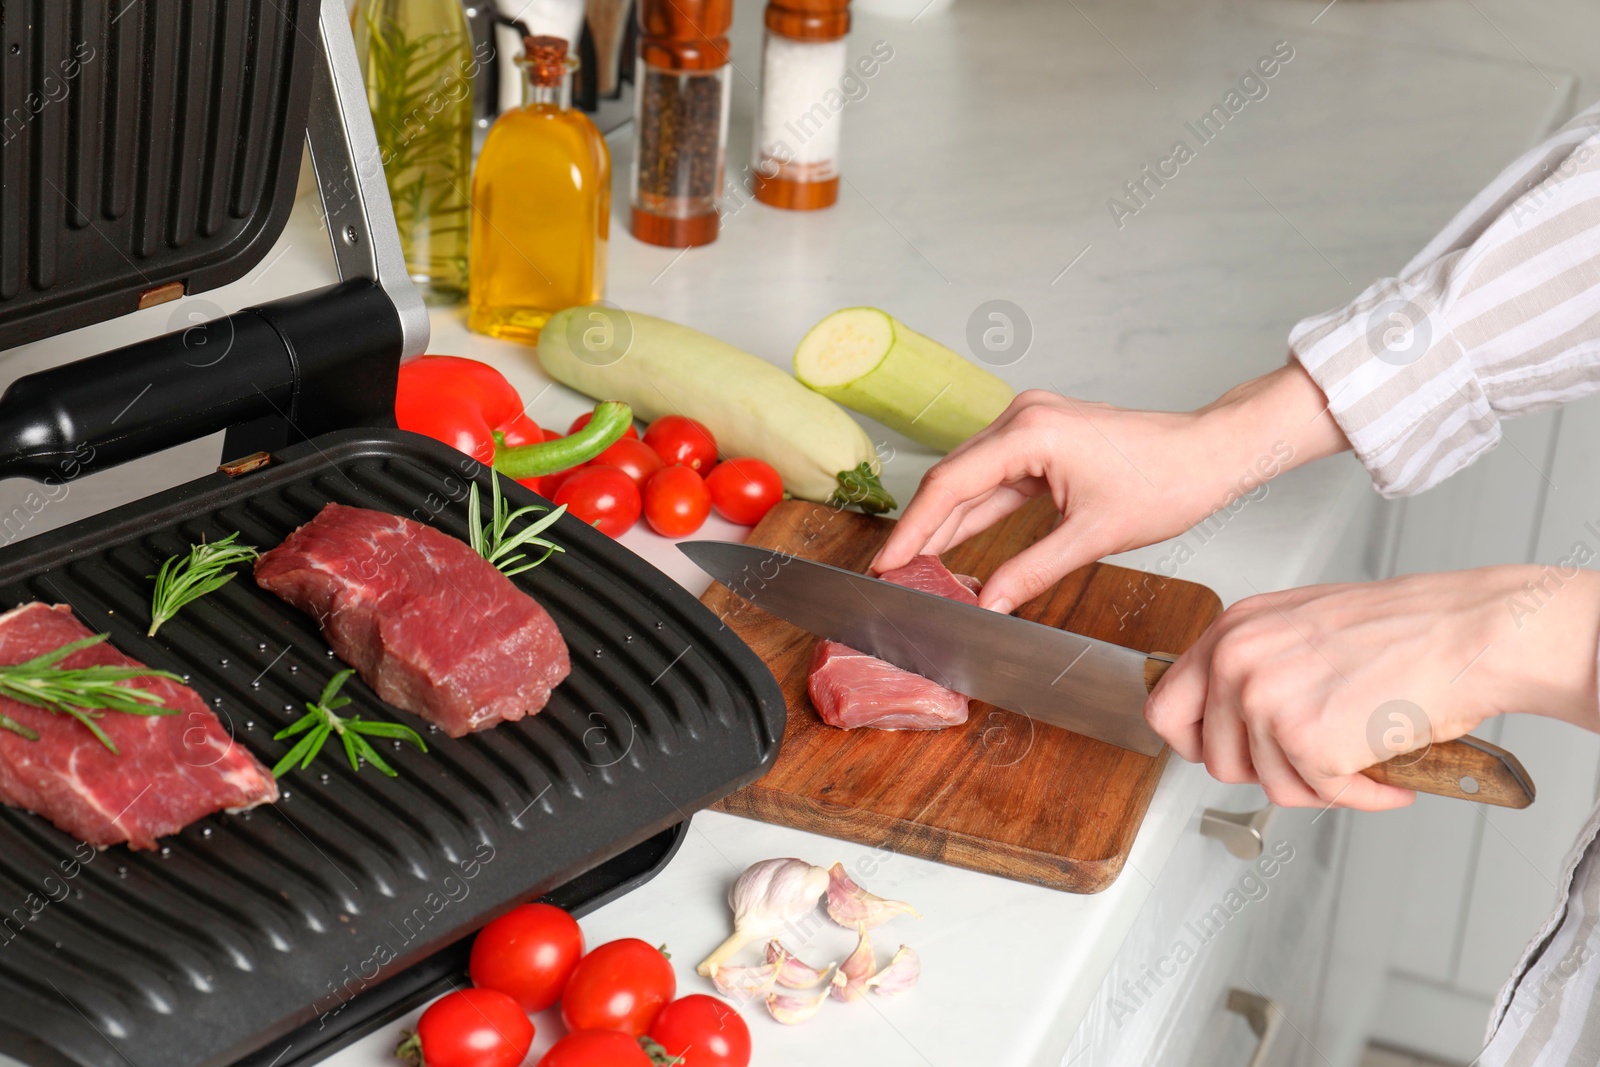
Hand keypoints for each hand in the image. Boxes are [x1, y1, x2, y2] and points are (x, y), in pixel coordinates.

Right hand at [872, 364, 1348, 612]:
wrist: (1211, 453)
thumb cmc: (1167, 480)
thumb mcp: (1091, 537)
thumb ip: (1030, 572)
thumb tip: (988, 605)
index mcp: (1030, 433)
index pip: (951, 485)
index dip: (913, 530)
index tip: (888, 564)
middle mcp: (1022, 417)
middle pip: (952, 478)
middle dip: (921, 528)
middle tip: (894, 572)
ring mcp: (1031, 424)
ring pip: (970, 478)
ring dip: (945, 521)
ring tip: (916, 563)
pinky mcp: (1041, 438)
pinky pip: (995, 477)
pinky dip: (975, 510)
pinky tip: (955, 541)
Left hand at [1146, 567, 1599, 809]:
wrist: (1467, 633)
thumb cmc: (1402, 629)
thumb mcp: (1298, 626)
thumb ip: (1254, 665)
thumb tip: (1226, 717)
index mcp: (1232, 630)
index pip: (1165, 707)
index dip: (1195, 742)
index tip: (1224, 752)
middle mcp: (1237, 662)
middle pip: (1214, 759)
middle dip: (1264, 771)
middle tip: (1309, 760)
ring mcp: (1267, 702)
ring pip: (1268, 785)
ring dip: (1318, 784)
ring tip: (1358, 754)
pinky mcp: (1306, 742)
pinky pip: (1318, 796)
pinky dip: (1359, 795)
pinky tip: (1384, 769)